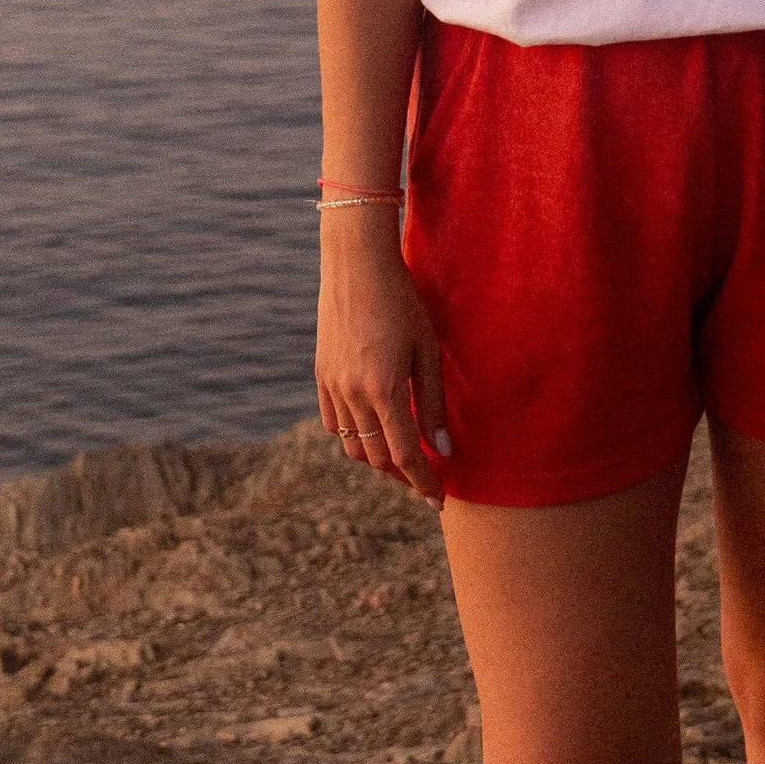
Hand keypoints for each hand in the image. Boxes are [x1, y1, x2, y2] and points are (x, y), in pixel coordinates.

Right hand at [316, 217, 449, 498]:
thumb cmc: (403, 301)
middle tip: (428, 481)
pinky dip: (354, 437)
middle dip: (403, 476)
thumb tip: (442, 449)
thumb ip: (433, 403)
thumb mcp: (428, 350)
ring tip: (403, 460)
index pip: (404, 454)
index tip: (438, 499)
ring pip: (352, 445)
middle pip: (376, 457)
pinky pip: (334, 423)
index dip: (423, 481)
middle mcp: (352, 393)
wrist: (357, 264)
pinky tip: (375, 431)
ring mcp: (331, 385)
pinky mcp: (321, 375)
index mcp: (383, 389)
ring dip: (378, 460)